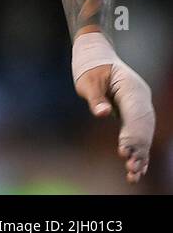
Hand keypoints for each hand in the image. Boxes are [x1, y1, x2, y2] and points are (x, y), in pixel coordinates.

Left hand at [73, 35, 155, 183]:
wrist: (98, 58)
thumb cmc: (90, 69)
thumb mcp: (88, 81)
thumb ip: (96, 98)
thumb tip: (103, 113)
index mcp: (132, 88)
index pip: (135, 114)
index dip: (131, 134)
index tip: (124, 151)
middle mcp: (141, 99)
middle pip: (144, 127)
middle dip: (138, 149)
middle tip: (131, 168)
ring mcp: (141, 107)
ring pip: (145, 133)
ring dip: (141, 154)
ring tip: (133, 174)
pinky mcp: (136, 115)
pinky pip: (140, 134)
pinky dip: (139, 150)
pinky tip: (137, 169)